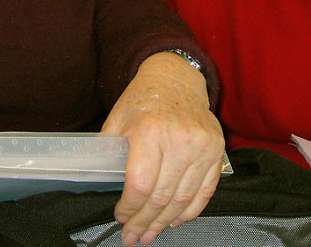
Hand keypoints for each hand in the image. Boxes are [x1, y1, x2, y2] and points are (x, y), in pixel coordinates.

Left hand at [101, 52, 224, 245]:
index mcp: (150, 131)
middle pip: (161, 196)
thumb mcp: (117, 119)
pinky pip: (205, 190)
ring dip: (165, 222)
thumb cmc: (143, 100)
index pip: (140, 184)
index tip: (121, 217)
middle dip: (144, 222)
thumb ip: (106, 151)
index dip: (129, 208)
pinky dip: (190, 211)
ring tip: (151, 234)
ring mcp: (201, 146)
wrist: (176, 79)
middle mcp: (179, 139)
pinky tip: (175, 220)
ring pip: (183, 198)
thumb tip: (93, 180)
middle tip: (133, 237)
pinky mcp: (217, 150)